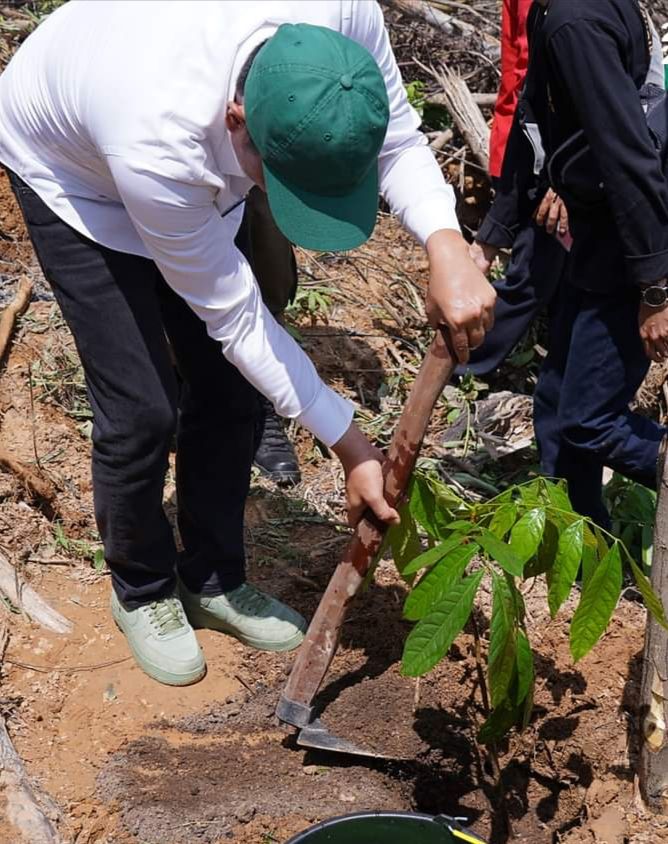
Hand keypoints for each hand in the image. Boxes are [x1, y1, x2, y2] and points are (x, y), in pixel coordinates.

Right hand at [331, 422, 399, 526]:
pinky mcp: (374, 482)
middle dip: (383, 518)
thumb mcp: (373, 497)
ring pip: (378, 503)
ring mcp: (367, 491)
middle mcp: (360, 501)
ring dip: (389, 505)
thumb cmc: (364, 475)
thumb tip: (395, 522)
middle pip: (371, 515)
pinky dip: (391, 494)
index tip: (382, 535)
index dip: (368, 531)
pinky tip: (402, 494)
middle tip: (397, 521)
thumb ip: (383, 512)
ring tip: (402, 508)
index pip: (358, 526)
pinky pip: (383, 492)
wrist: (361, 452)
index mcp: (355, 509)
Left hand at [425, 229, 496, 363]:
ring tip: (472, 329)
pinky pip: (491, 315)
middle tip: (467, 344)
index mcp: (456, 321)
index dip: (463, 355)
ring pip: (486, 328)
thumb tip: (445, 335)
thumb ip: (438, 326)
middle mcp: (472, 316)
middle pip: (477, 340)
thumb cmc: (437, 285)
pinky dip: (485, 318)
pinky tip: (476, 314)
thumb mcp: (431, 309)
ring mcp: (484, 306)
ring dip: (479, 331)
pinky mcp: (491, 297)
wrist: (451, 261)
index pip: (462, 346)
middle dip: (472, 345)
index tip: (463, 360)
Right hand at [535, 188, 568, 235]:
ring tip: (540, 224)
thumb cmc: (558, 192)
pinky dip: (534, 214)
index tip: (562, 232)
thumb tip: (562, 226)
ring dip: (540, 220)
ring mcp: (546, 199)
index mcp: (562, 202)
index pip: (564, 215)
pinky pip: (535, 208)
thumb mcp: (564, 199)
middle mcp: (555, 201)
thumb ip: (563, 211)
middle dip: (550, 225)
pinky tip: (534, 217)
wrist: (552, 178)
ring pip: (542, 213)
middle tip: (549, 231)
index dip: (563, 224)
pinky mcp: (539, 197)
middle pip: (552, 216)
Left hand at [639, 301, 667, 361]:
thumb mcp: (641, 326)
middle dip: (665, 355)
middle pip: (662, 353)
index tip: (660, 359)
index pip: (650, 354)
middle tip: (667, 353)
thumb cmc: (646, 311)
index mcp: (644, 336)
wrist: (653, 299)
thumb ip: (646, 337)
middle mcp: (653, 336)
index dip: (656, 359)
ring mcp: (663, 332)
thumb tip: (652, 346)